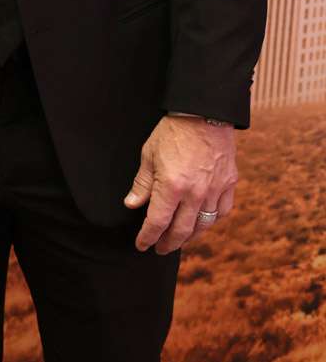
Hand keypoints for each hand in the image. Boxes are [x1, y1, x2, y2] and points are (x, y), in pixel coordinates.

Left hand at [123, 116, 236, 254]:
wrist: (205, 112)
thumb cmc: (173, 131)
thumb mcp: (149, 155)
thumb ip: (142, 184)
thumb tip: (132, 205)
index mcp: (172, 186)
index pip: (157, 222)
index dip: (147, 237)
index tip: (142, 244)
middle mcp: (195, 193)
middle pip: (181, 230)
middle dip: (168, 243)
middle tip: (160, 249)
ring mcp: (214, 190)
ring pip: (203, 225)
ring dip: (190, 237)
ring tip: (179, 240)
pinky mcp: (228, 183)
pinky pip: (221, 211)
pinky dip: (212, 220)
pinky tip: (203, 222)